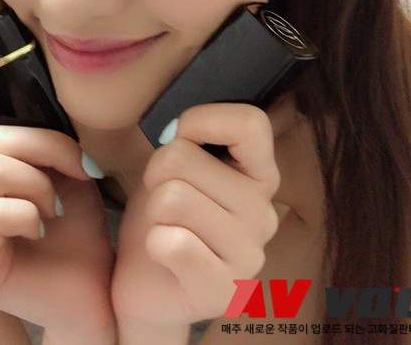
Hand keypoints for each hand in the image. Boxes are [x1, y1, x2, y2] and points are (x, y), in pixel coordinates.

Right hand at [0, 45, 116, 344]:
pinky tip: (43, 231)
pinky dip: (33, 213)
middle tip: (78, 173)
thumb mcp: (65, 170)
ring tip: (57, 211)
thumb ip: (42, 139)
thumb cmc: (79, 230)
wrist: (93, 289)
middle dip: (47, 149)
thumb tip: (36, 94)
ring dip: (42, 185)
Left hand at [111, 96, 301, 334]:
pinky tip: (164, 254)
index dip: (202, 120)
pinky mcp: (224, 290)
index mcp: (259, 173)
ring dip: (154, 210)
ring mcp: (250, 254)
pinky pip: (173, 243)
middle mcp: (264, 212)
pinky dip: (154, 242)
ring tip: (165, 226)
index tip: (178, 139)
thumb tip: (178, 131)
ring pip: (173, 197)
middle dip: (156, 173)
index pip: (251, 123)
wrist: (146, 285)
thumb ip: (189, 138)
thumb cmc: (164, 214)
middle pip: (183, 156)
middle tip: (162, 199)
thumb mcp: (175, 164)